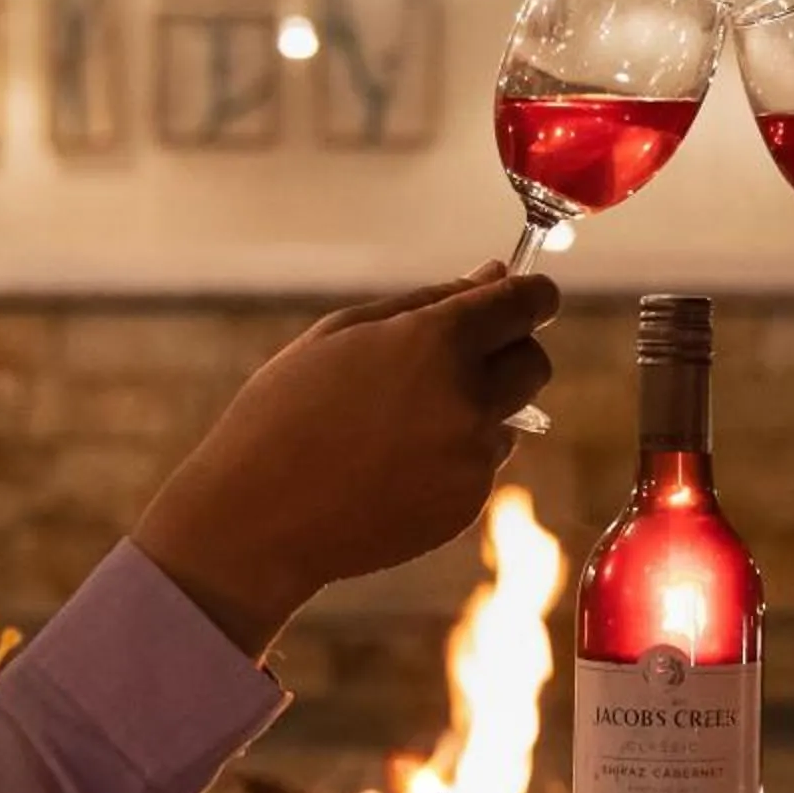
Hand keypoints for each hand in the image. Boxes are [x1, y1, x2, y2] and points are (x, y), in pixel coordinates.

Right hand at [135, 264, 558, 653]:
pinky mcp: (469, 505)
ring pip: (509, 418)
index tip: (524, 298)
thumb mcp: (344, 332)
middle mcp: (469, 400)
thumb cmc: (286, 410)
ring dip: (477, 410)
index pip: (528, 303)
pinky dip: (454, 458)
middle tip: (451, 361)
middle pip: (535, 362)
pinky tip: (393, 466)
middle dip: (508, 353)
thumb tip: (495, 275)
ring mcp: (473, 459)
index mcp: (437, 342)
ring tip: (398, 425)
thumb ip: (430, 301)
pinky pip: (483, 466)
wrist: (258, 516)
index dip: (531, 296)